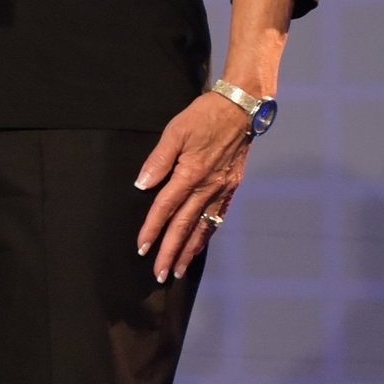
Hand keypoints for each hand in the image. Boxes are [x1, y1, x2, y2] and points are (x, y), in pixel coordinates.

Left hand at [134, 92, 255, 282]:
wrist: (241, 108)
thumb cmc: (204, 115)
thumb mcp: (175, 130)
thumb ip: (158, 159)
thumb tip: (142, 184)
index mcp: (191, 173)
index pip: (166, 208)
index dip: (152, 229)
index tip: (142, 248)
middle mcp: (207, 187)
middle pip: (184, 226)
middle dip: (170, 252)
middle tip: (160, 274)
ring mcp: (222, 189)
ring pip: (203, 227)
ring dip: (189, 251)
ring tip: (178, 270)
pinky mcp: (231, 187)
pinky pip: (217, 217)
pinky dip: (206, 235)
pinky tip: (199, 246)